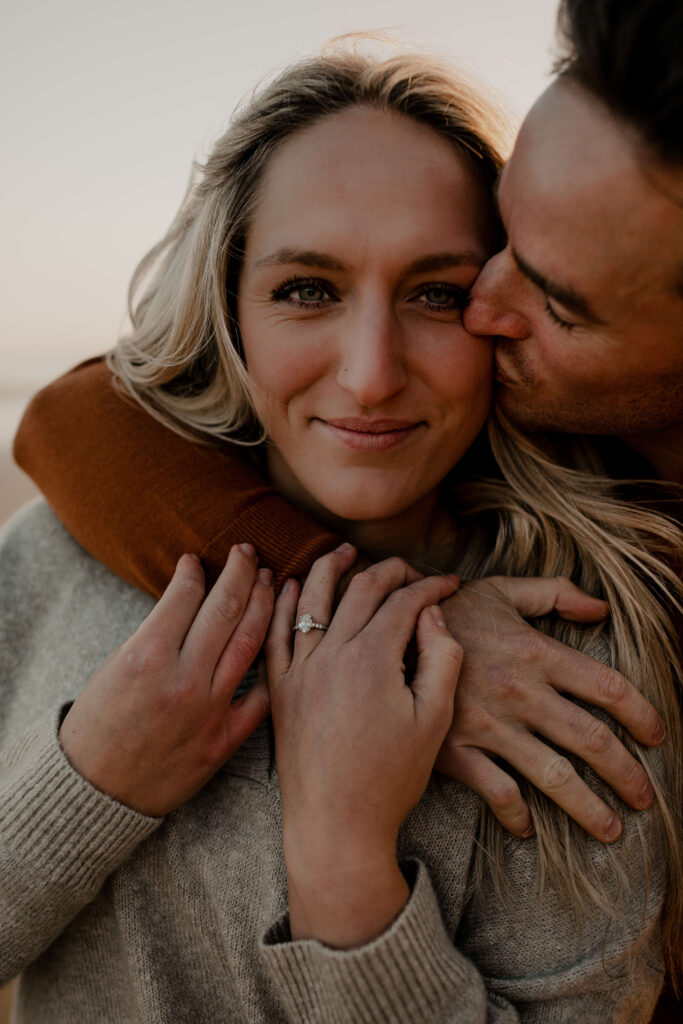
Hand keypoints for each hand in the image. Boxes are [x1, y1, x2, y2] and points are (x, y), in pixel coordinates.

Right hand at [59, 544, 273, 815]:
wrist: (95, 793)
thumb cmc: (98, 725)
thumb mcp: (116, 667)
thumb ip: (157, 633)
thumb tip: (192, 596)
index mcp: (146, 656)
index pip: (186, 594)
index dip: (195, 569)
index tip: (198, 560)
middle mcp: (182, 680)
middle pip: (227, 609)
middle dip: (241, 572)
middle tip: (248, 552)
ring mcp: (208, 711)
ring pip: (251, 642)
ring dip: (264, 604)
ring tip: (268, 580)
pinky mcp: (225, 740)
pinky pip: (262, 695)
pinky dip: (272, 664)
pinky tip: (279, 639)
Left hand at [266, 545, 461, 946]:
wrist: (336, 826)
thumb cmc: (391, 778)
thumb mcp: (435, 720)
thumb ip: (441, 658)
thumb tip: (432, 615)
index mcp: (374, 658)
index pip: (404, 600)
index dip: (431, 585)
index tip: (450, 583)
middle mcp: (332, 654)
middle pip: (360, 588)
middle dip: (390, 570)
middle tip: (409, 569)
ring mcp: (300, 669)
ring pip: (312, 598)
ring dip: (330, 567)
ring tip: (346, 551)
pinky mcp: (280, 689)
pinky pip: (275, 633)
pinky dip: (283, 603)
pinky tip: (292, 586)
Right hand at [436, 576, 663, 841]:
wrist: (381, 636)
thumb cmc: (447, 613)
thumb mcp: (499, 591)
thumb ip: (553, 594)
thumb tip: (600, 607)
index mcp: (535, 651)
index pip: (607, 687)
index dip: (642, 715)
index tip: (657, 736)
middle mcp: (520, 692)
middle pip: (592, 740)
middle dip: (627, 775)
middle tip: (644, 798)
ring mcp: (489, 725)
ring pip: (554, 777)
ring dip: (589, 809)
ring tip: (611, 828)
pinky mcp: (456, 750)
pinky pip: (498, 792)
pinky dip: (516, 815)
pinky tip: (528, 828)